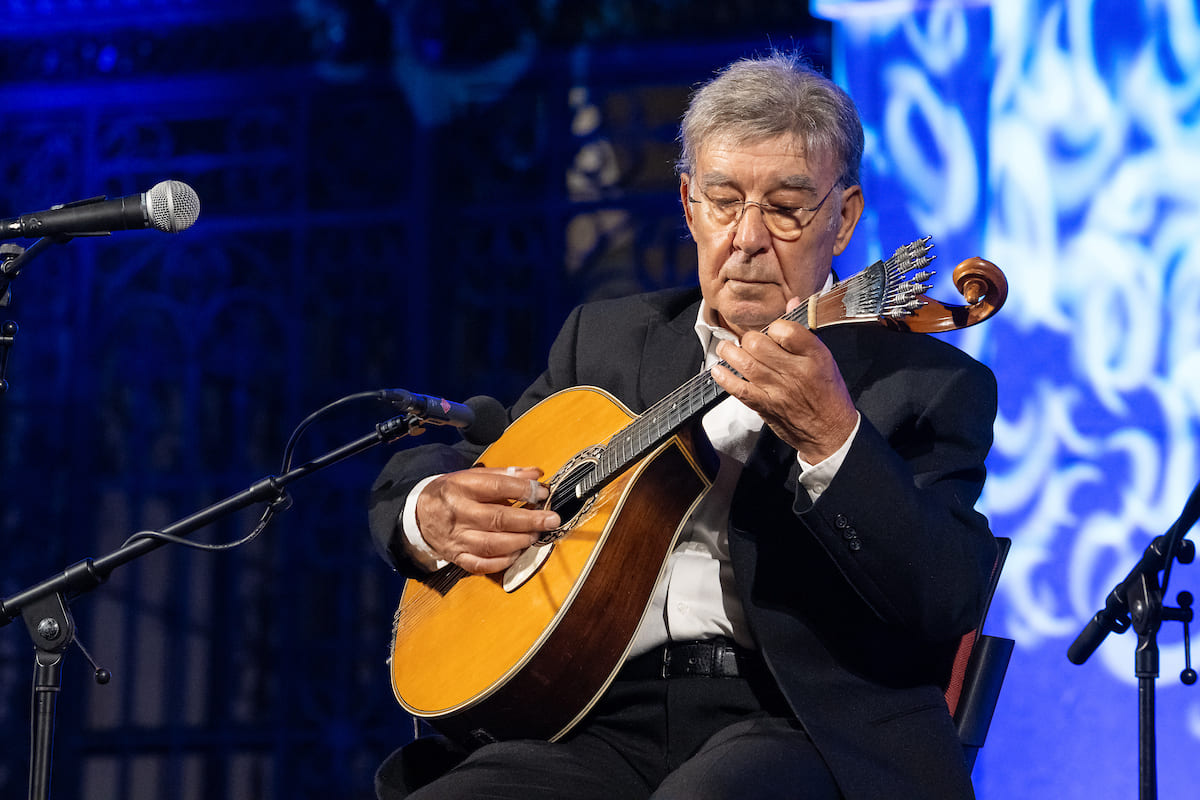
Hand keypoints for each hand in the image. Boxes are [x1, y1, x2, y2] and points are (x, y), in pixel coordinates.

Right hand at [415, 466, 560, 574]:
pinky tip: (517, 552)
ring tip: (536, 535)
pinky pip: (481, 564)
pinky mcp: (457, 557)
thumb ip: (506, 475)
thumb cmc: (452, 493)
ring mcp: (456, 538)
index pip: (496, 487)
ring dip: (519, 541)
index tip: (542, 492)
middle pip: (497, 518)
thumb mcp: (472, 476)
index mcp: (460, 487)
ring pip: (491, 544)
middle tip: (551, 519)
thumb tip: (536, 475)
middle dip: (529, 520)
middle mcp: (458, 513)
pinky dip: (503, 561)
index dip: (523, 490)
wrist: (419, 515)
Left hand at [711, 297, 858, 462]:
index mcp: (814, 355)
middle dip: (749, 339)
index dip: (774, 326)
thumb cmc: (828, 394)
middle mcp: (795, 371)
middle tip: (749, 342)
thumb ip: (804, 332)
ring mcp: (778, 389)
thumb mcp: (825, 359)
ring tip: (726, 348)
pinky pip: (739, 389)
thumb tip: (789, 302)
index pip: (786, 329)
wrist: (830, 433)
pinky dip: (724, 378)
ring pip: (746, 362)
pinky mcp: (765, 406)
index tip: (772, 331)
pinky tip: (718, 369)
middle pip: (759, 343)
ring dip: (730, 352)